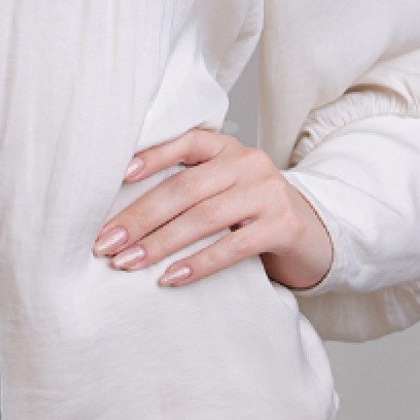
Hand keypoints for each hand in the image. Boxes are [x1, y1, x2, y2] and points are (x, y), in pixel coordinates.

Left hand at [91, 127, 333, 290]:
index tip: (116, 176)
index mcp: (227, 148)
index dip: (151, 155)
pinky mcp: (283, 226)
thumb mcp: (223, 189)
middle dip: (140, 216)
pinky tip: (170, 278)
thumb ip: (189, 187)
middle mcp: (248, 162)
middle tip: (107, 241)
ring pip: (203, 217)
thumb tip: (123, 213)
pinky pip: (232, 246)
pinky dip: (197, 263)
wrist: (313, 235)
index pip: (185, 141)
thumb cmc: (252, 214)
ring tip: (127, 263)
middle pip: (184, 187)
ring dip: (159, 243)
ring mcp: (268, 192)